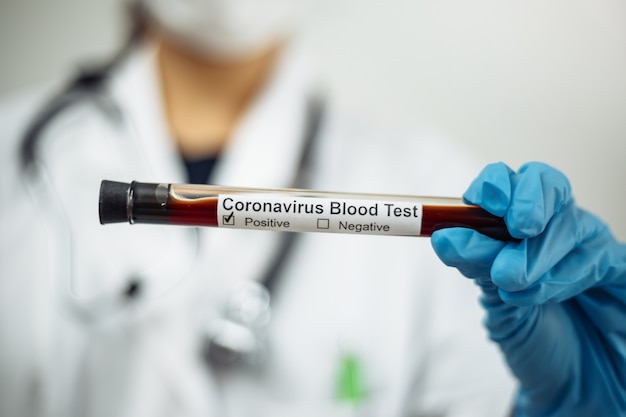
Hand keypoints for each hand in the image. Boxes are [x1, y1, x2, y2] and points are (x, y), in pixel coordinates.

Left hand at [431, 161, 625, 415]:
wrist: (567, 377)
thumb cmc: (529, 334)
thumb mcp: (495, 299)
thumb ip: (476, 265)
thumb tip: (443, 236)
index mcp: (519, 220)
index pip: (509, 181)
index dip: (496, 183)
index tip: (482, 200)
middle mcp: (555, 224)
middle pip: (546, 186)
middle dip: (526, 205)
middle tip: (515, 232)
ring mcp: (589, 243)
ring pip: (570, 223)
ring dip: (538, 254)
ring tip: (513, 285)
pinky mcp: (618, 268)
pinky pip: (599, 256)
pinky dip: (569, 273)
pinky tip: (550, 295)